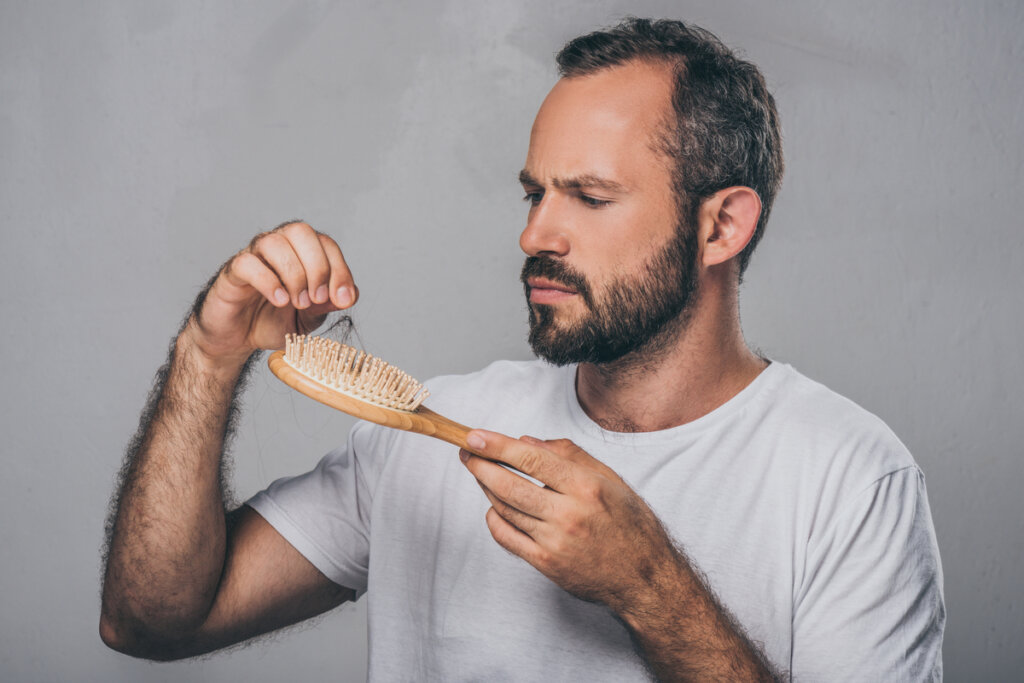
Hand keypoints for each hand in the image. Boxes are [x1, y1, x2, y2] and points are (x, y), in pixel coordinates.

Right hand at [187, 221, 357, 363]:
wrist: (238, 339)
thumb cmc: (272, 321)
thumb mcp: (310, 317)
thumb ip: (328, 303)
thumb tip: (351, 293)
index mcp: (300, 253)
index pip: (325, 244)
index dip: (339, 269)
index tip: (342, 299)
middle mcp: (278, 247)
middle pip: (301, 231)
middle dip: (317, 266)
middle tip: (317, 299)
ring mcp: (253, 256)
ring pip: (274, 242)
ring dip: (294, 274)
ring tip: (298, 303)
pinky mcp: (232, 272)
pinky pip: (247, 263)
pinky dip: (268, 281)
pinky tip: (279, 300)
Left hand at [459, 431, 680, 610]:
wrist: (643, 576)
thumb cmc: (630, 523)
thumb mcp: (610, 478)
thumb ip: (569, 454)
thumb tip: (527, 442)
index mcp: (586, 487)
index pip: (530, 459)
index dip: (497, 446)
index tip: (474, 437)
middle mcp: (568, 514)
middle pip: (509, 485)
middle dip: (480, 466)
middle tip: (466, 453)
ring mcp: (554, 542)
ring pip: (504, 509)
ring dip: (486, 488)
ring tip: (480, 473)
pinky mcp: (546, 564)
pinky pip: (507, 537)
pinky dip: (494, 519)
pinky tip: (494, 507)